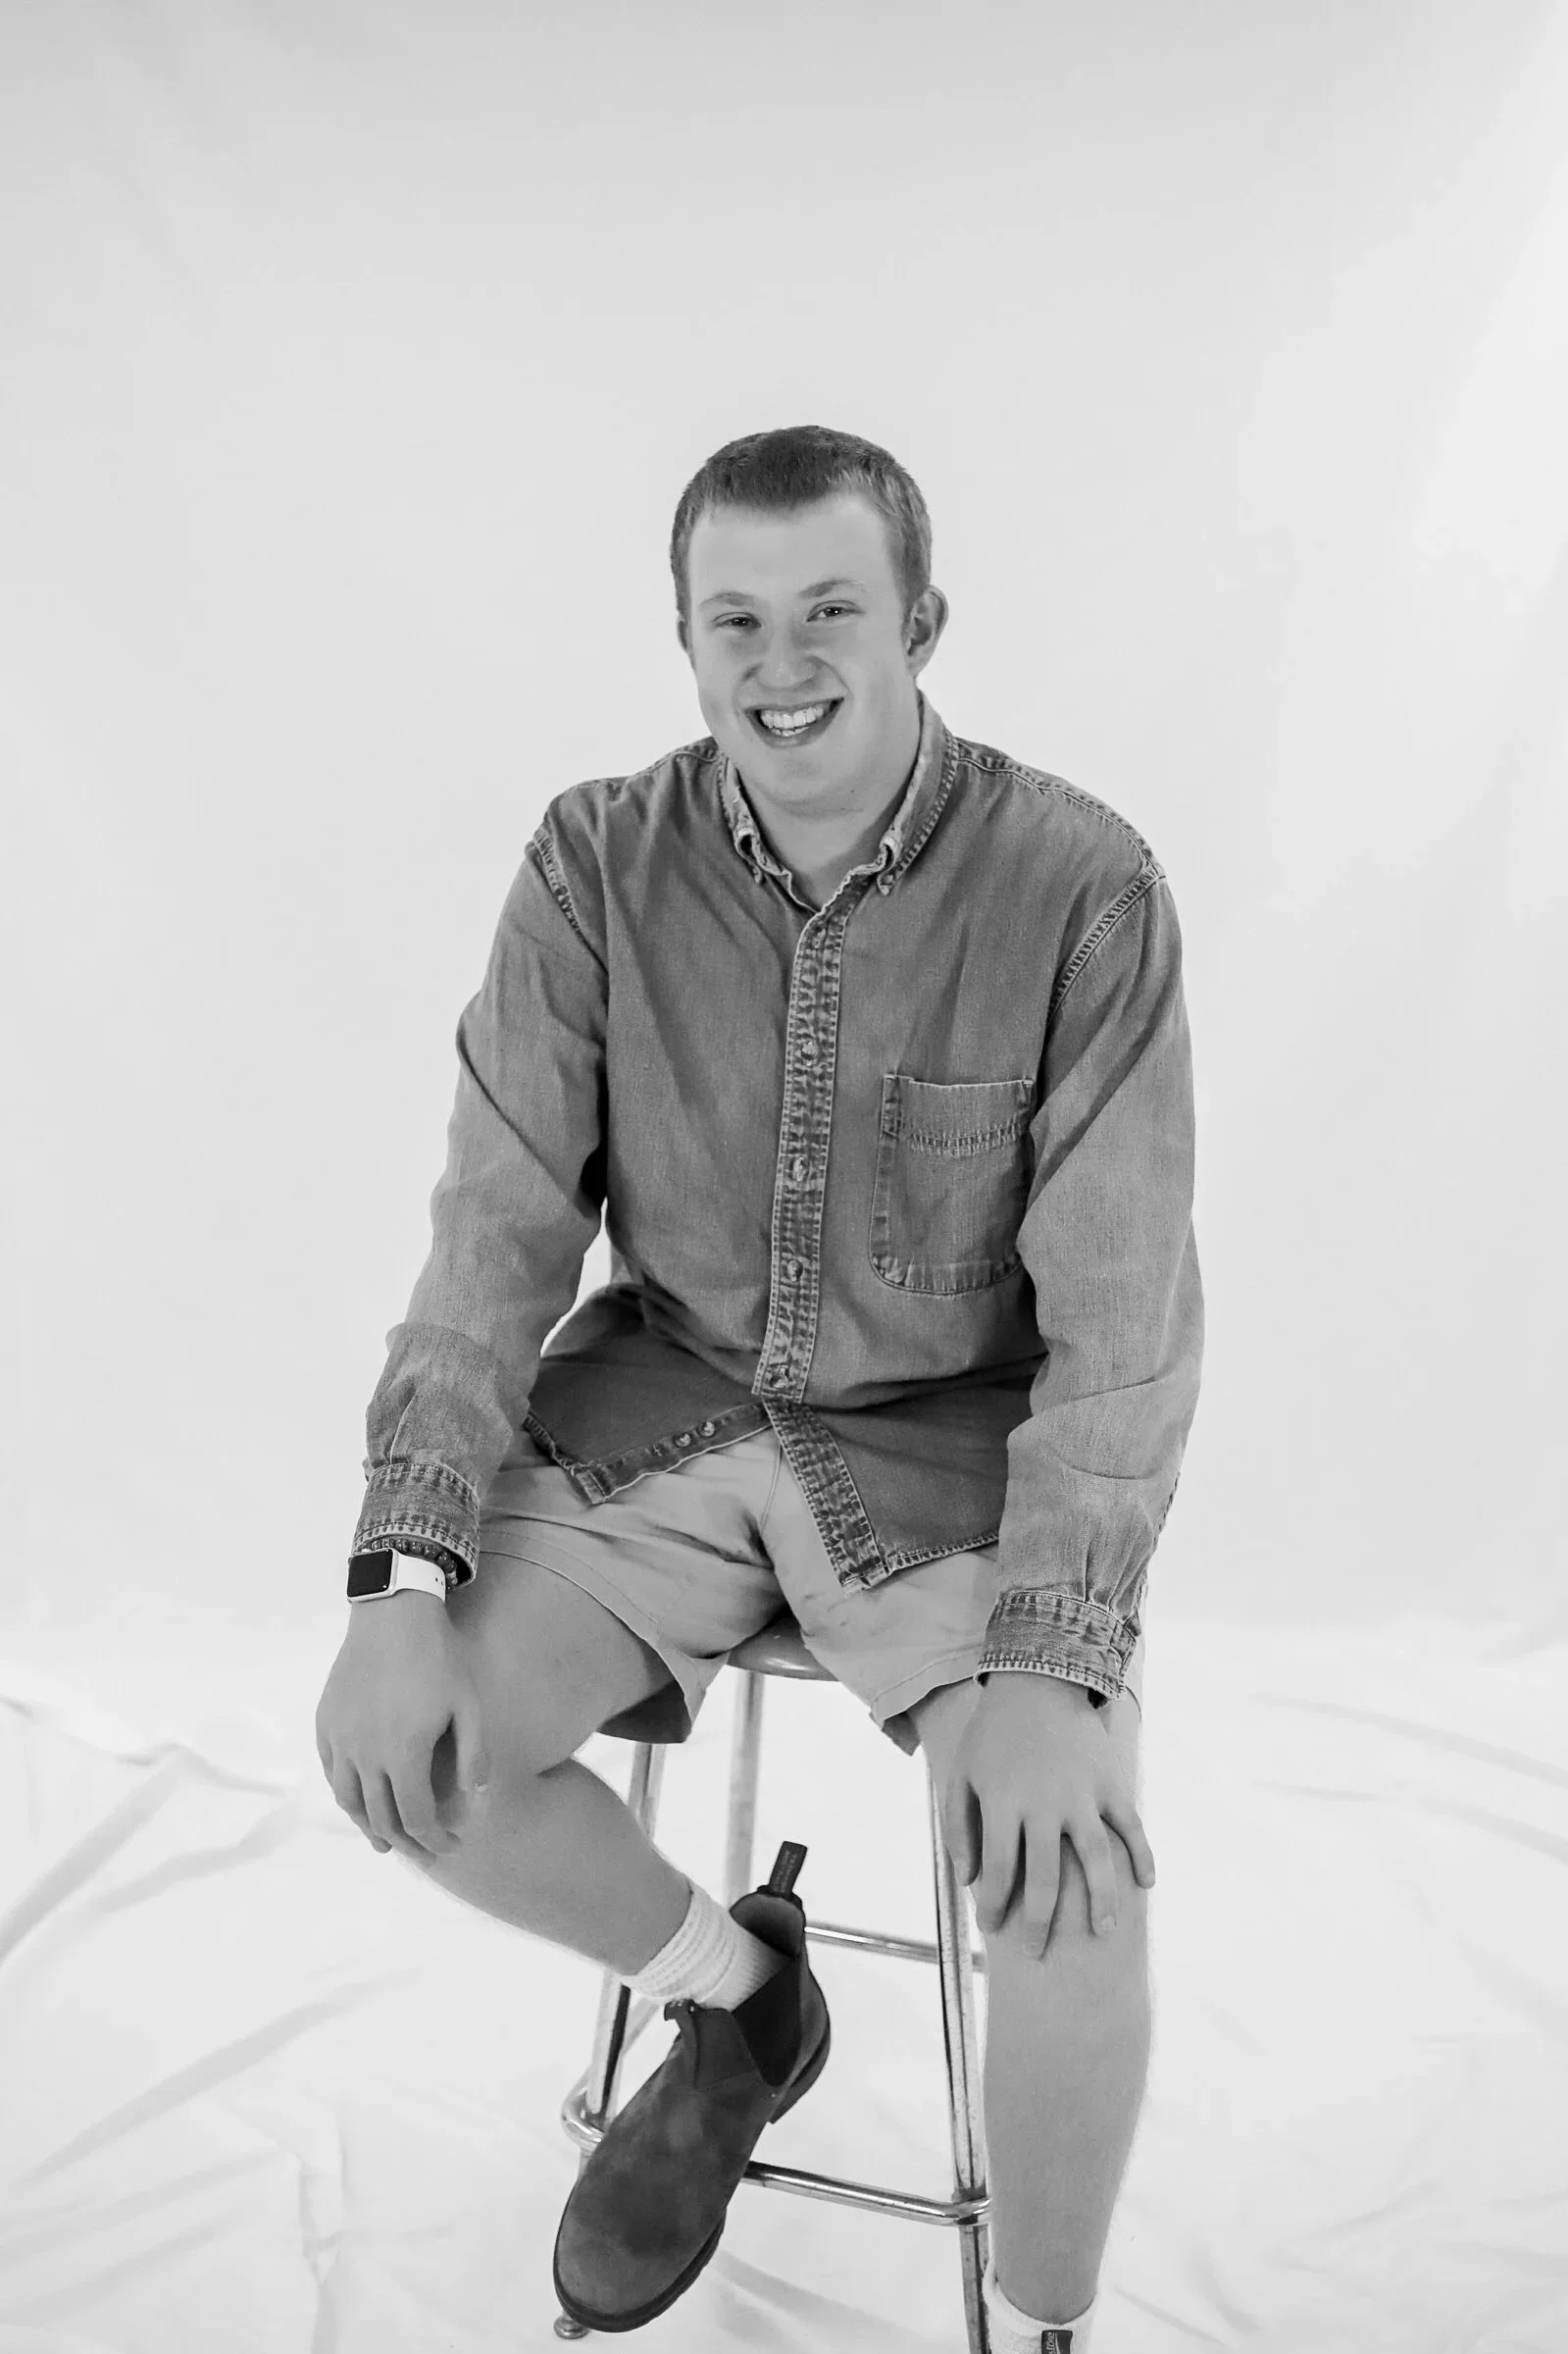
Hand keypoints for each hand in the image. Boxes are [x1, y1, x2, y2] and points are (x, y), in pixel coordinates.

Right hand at [315, 1594, 489, 1861]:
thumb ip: (473, 1755)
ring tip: (385, 1842)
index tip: (452, 1846)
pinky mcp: (326, 1723)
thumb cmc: (438, 1658)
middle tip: (425, 1853)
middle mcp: (365, 1755)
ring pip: (349, 1801)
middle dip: (407, 1843)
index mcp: (403, 1754)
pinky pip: (331, 1772)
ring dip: (369, 1826)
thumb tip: (476, 1800)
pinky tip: (358, 1800)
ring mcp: (340, 1740)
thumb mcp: (469, 1705)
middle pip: (381, 1818)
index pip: (417, 1817)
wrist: (393, 1613)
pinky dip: (346, 1795)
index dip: (435, 1839)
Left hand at [941, 1671, 1154, 1957]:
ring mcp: (1082, 1796)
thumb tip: (969, 1880)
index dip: (994, 1906)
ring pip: (1095, 1862)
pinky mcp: (1110, 1783)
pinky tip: (1146, 1884)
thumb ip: (960, 1827)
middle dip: (1038, 1924)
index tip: (993, 1929)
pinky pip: (1131, 1826)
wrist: (1038, 1679)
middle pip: (1044, 1880)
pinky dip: (1143, 1855)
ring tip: (1103, 1932)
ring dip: (1101, 1902)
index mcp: (1003, 1803)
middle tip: (1036, 1952)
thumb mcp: (962, 1774)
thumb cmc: (994, 1734)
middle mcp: (1044, 1806)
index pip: (998, 1872)